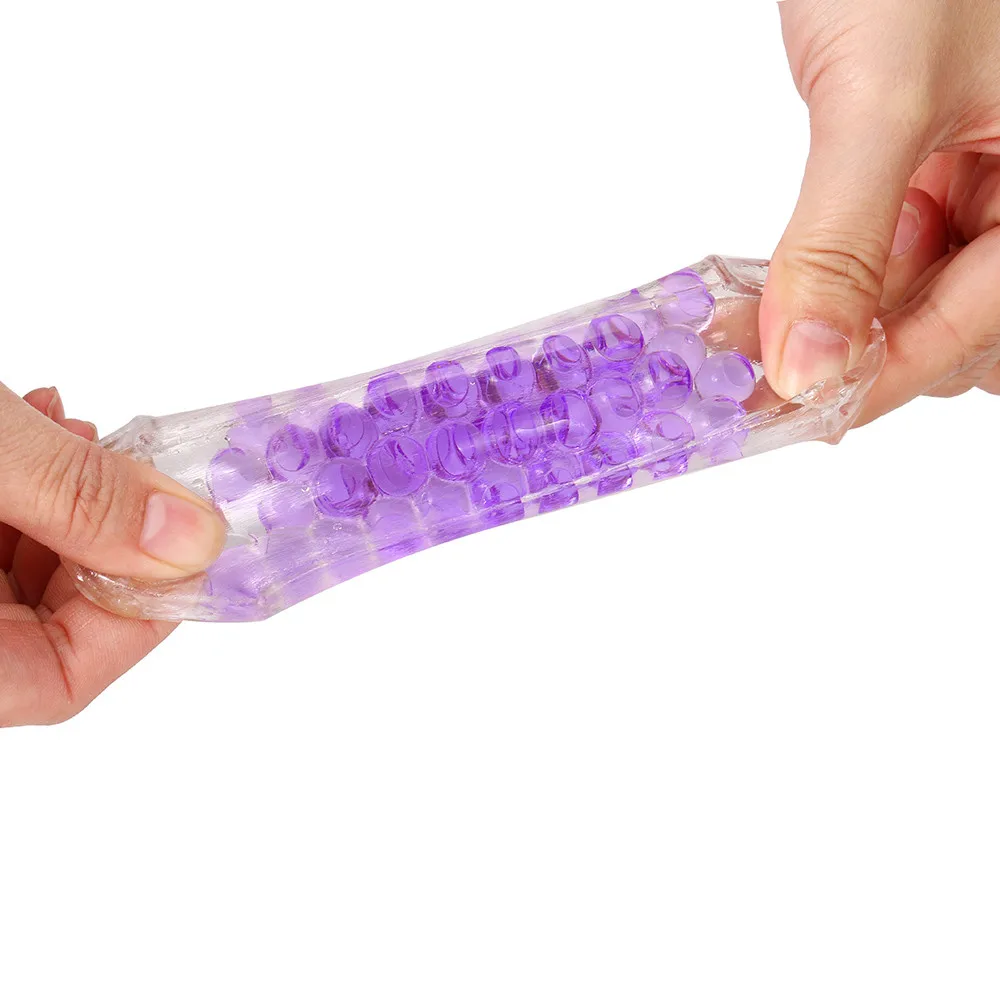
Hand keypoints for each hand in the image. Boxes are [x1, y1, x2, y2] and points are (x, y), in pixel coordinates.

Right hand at [0, 385, 224, 726]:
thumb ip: (77, 498)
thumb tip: (191, 537)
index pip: (56, 680)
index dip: (138, 618)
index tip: (188, 549)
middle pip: (48, 620)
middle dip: (108, 536)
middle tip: (137, 473)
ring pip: (25, 570)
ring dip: (73, 500)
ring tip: (77, 433)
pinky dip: (31, 487)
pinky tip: (41, 425)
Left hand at [762, 0, 999, 420]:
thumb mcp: (879, 96)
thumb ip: (841, 242)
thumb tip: (804, 366)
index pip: (976, 322)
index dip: (882, 376)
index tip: (792, 416)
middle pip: (958, 322)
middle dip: (861, 352)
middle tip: (763, 377)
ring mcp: (991, 177)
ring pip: (922, 295)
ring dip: (839, 321)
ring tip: (751, 332)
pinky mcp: (943, 166)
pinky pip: (897, 250)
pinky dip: (836, 274)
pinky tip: (777, 288)